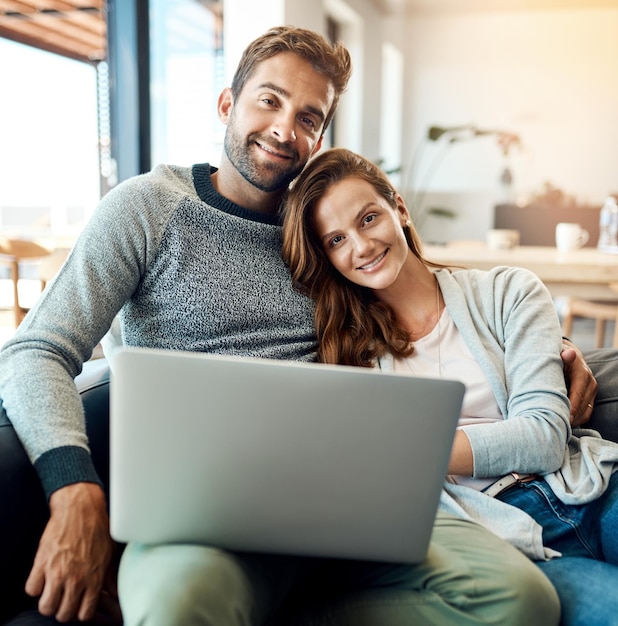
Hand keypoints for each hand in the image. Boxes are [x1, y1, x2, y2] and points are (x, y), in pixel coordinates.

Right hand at [25, 482, 114, 622]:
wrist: (80, 507)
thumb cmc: (97, 528)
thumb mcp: (109, 553)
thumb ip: (109, 577)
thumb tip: (114, 593)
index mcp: (94, 578)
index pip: (84, 615)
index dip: (80, 612)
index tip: (78, 603)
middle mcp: (75, 578)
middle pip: (63, 614)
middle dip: (63, 608)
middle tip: (64, 597)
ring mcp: (57, 572)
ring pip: (46, 607)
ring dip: (48, 601)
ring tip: (53, 590)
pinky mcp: (41, 563)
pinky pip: (31, 589)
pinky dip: (35, 586)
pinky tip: (43, 577)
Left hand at [561, 339, 597, 426]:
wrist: (568, 354)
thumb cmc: (558, 355)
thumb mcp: (559, 352)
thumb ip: (563, 355)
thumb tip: (569, 354)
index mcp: (582, 373)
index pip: (578, 393)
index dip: (572, 406)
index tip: (564, 417)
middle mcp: (590, 383)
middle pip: (583, 406)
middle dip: (571, 417)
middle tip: (558, 425)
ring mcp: (591, 392)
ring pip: (586, 412)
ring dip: (574, 421)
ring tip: (560, 427)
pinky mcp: (589, 397)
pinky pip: (586, 413)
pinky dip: (577, 420)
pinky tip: (565, 424)